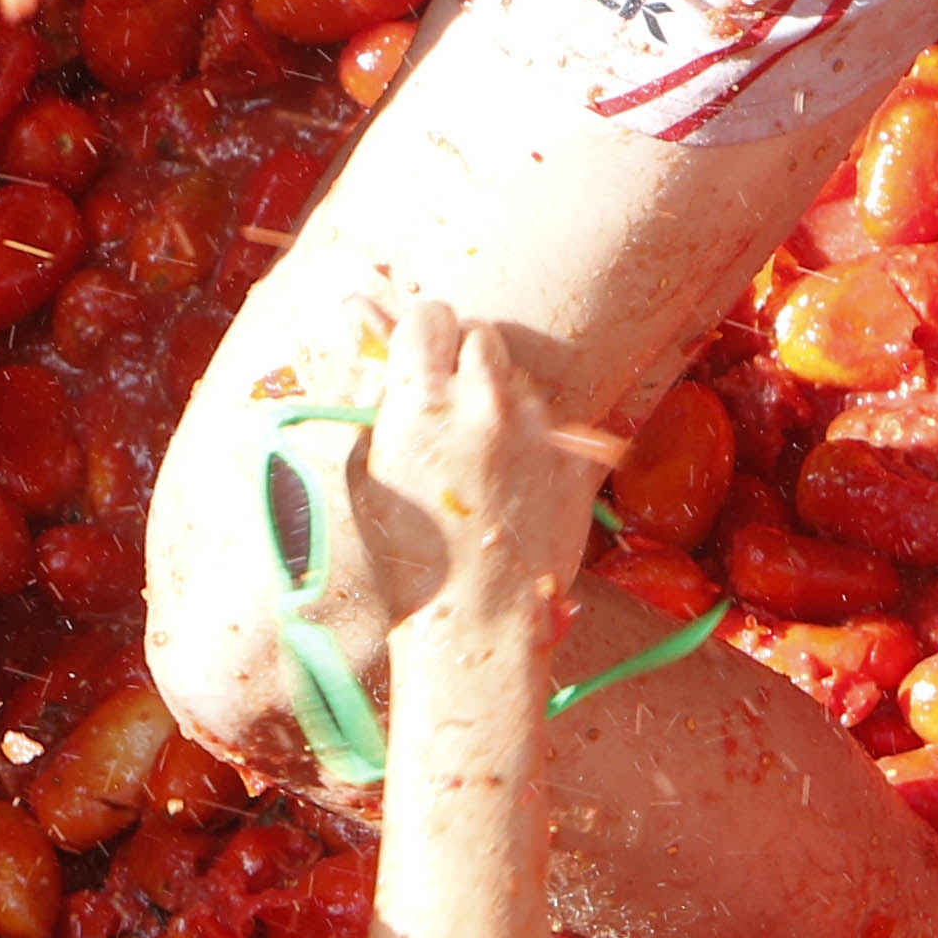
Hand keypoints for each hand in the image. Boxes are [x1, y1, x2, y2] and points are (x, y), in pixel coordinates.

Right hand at [356, 299, 596, 624]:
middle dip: (463, 361)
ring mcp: (539, 425)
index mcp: (422, 402)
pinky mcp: (579, 454)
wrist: (477, 623)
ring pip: (520, 376)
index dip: (419, 335)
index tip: (415, 358)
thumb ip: (371, 394)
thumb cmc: (406, 560)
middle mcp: (485, 401)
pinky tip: (519, 476)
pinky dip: (540, 435)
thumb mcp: (366, 473)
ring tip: (484, 455)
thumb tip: (359, 315)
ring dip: (501, 397)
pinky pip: (560, 417)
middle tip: (449, 407)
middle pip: (480, 335)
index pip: (428, 316)